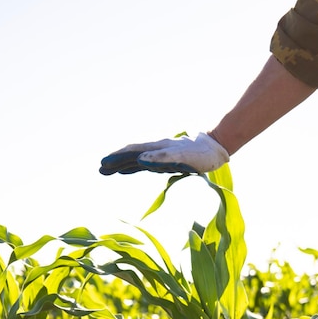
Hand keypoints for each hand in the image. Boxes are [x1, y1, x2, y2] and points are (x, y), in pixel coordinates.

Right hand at [99, 132, 228, 174]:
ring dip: (122, 164)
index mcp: (158, 148)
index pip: (133, 152)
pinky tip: (129, 170)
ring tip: (108, 170)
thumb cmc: (202, 154)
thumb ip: (161, 158)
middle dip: (115, 161)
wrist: (216, 148)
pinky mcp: (167, 160)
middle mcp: (157, 150)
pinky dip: (134, 167)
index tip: (104, 164)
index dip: (118, 158)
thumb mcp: (183, 157)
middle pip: (132, 154)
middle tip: (100, 169)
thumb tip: (140, 160)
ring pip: (137, 159)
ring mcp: (161, 154)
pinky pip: (145, 164)